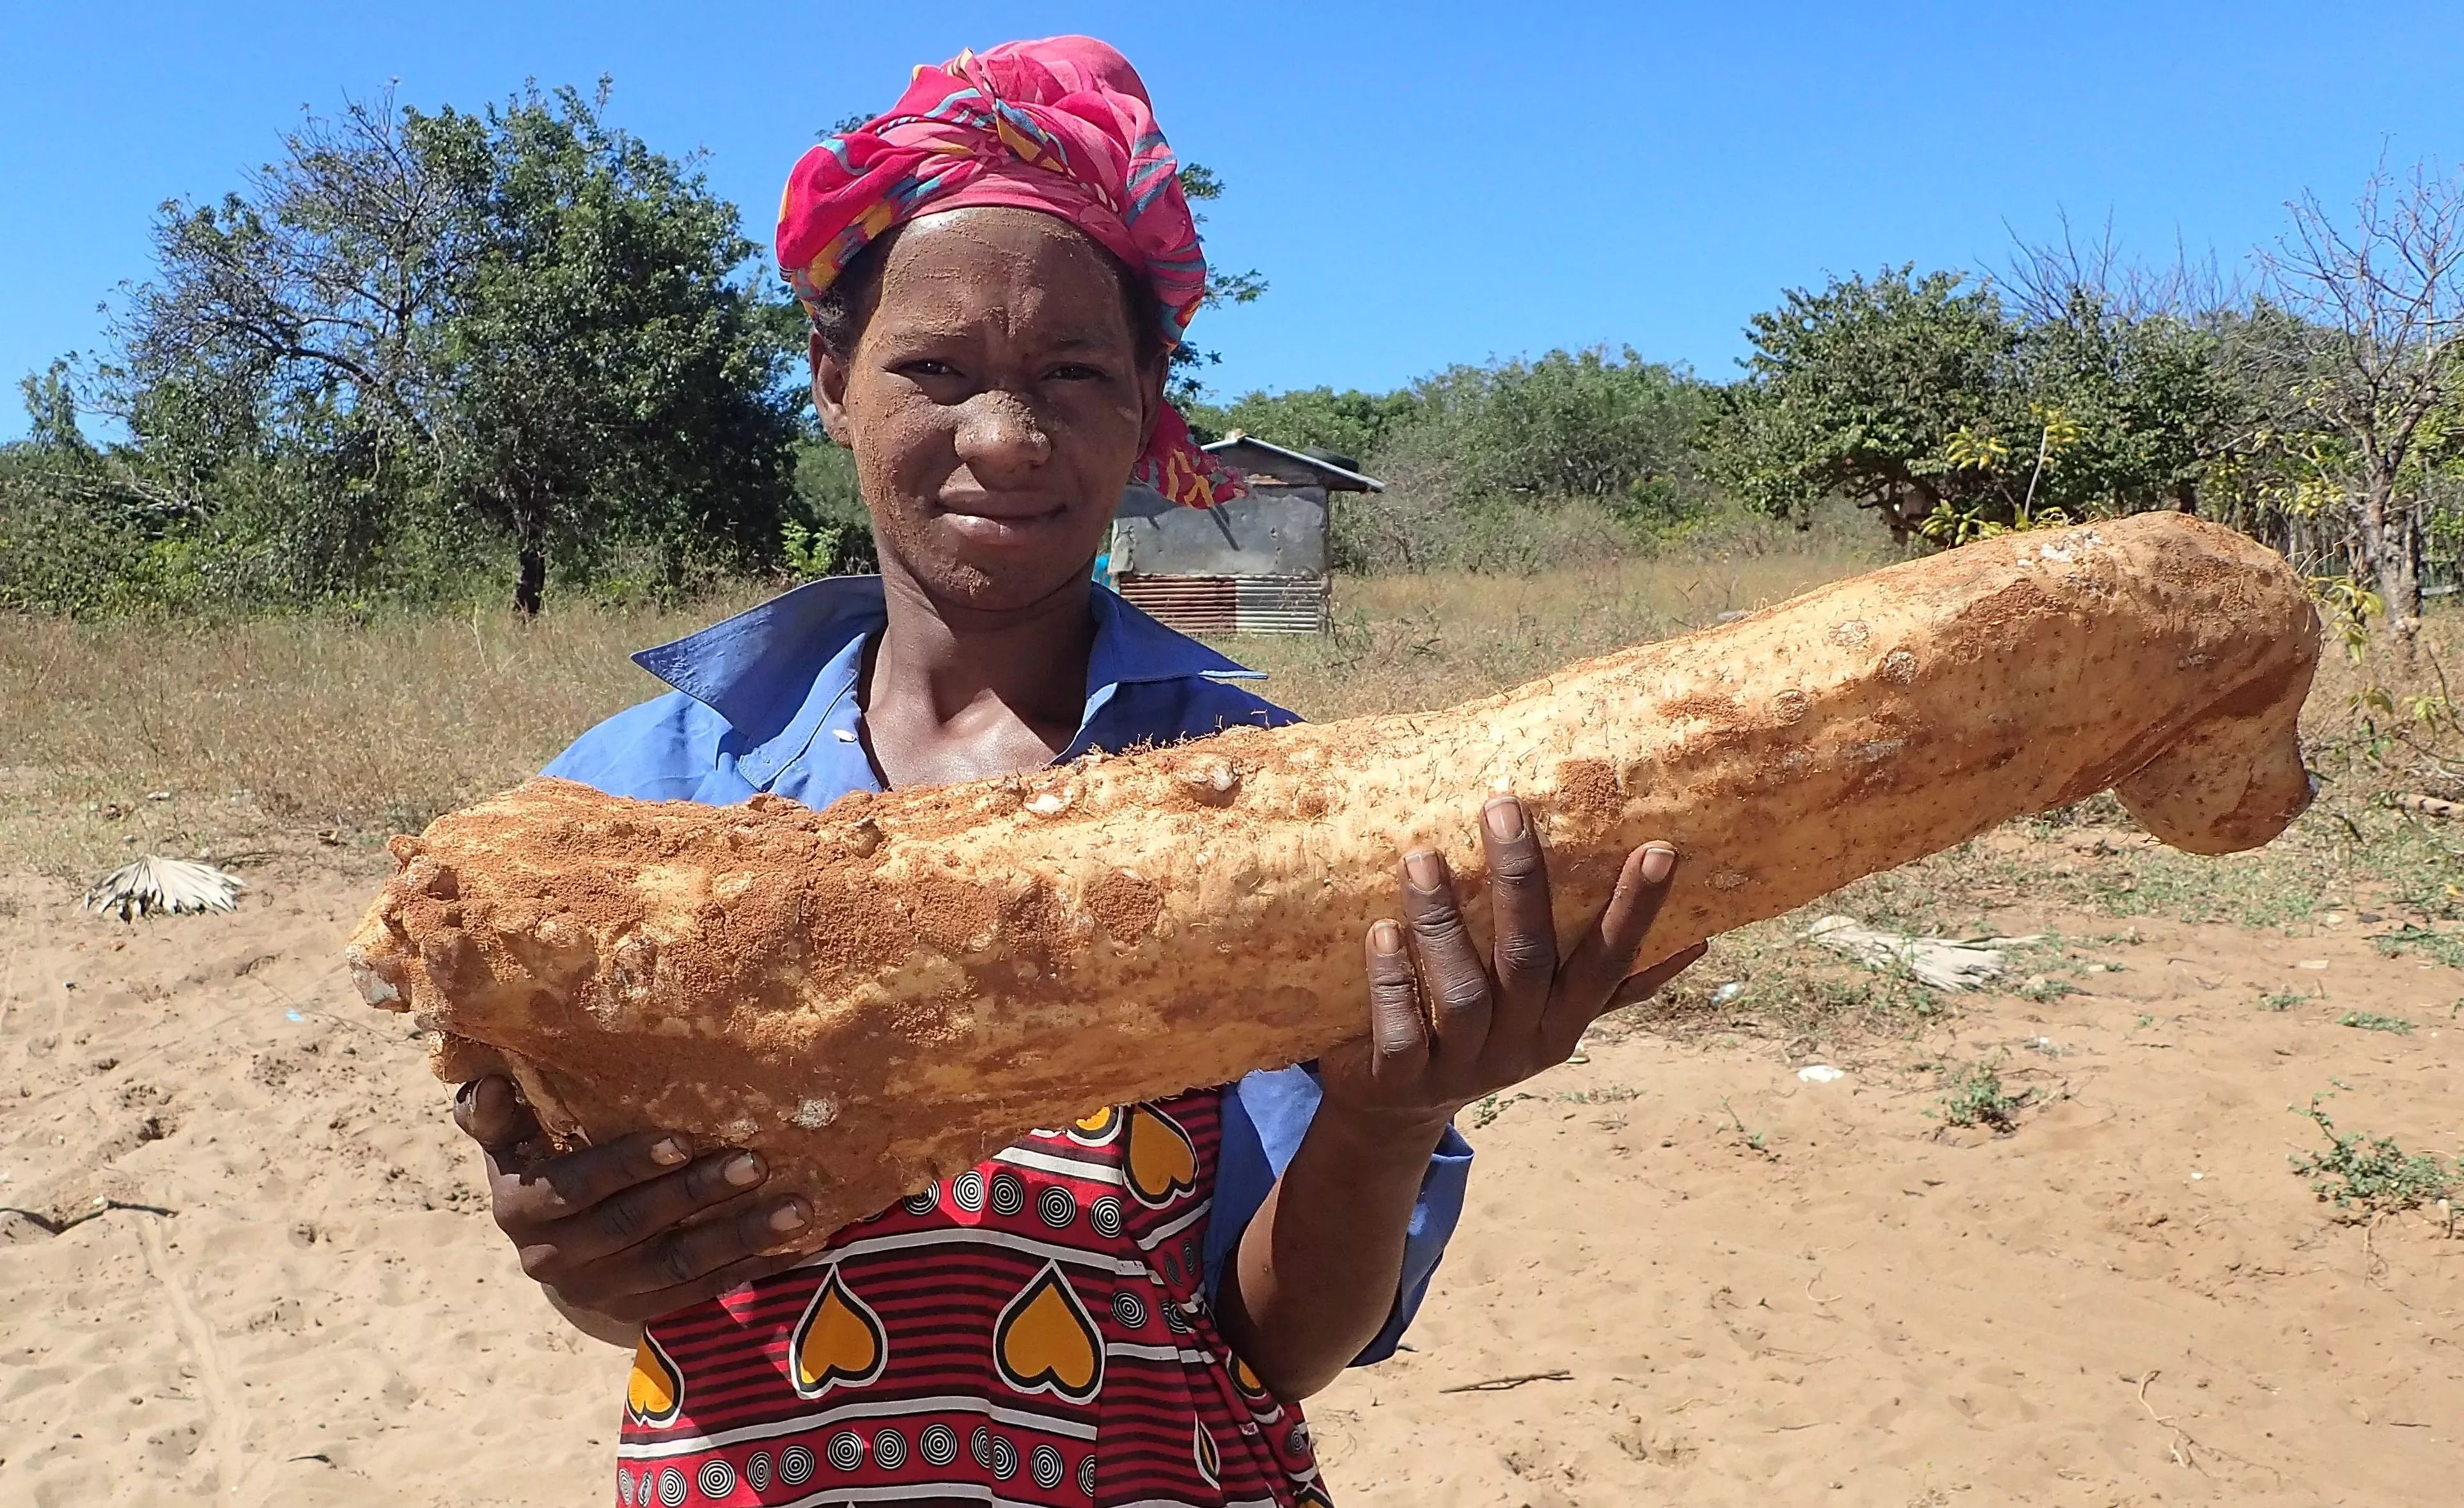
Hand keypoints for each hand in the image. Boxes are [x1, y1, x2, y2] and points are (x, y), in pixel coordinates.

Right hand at [453, 1075, 812, 1324]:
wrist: (558, 1251)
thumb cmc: (544, 1166)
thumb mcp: (512, 1141)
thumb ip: (495, 1115)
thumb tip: (486, 1085)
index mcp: (522, 1208)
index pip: (574, 1188)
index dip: (625, 1165)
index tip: (682, 1139)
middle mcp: (556, 1259)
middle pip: (634, 1227)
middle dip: (698, 1193)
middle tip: (758, 1162)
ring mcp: (602, 1294)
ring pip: (677, 1267)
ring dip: (740, 1236)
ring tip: (797, 1207)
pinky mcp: (642, 1316)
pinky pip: (701, 1296)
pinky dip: (751, 1271)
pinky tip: (799, 1246)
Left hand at [1319, 794, 1706, 1129]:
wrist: (1396, 1112)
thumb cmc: (1477, 1033)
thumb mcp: (1549, 1015)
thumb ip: (1610, 983)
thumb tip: (1701, 940)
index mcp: (1563, 1022)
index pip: (1610, 963)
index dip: (1636, 912)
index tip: (1660, 849)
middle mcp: (1521, 1044)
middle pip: (1530, 961)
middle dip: (1522, 881)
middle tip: (1504, 805)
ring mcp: (1462, 1065)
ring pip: (1463, 992)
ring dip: (1442, 921)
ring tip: (1421, 857)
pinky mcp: (1403, 1080)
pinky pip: (1401, 1030)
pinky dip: (1392, 980)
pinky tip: (1380, 930)